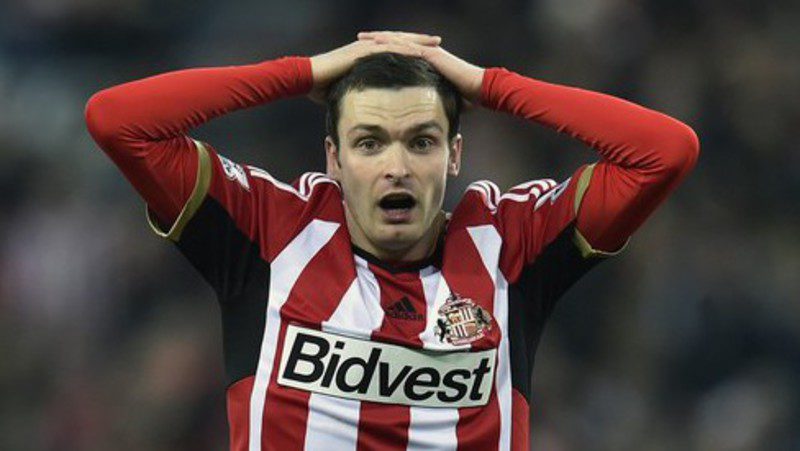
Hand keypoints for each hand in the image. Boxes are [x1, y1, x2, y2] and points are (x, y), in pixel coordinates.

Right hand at [308, 33, 441, 103]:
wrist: (307, 78)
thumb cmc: (323, 87)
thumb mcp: (348, 90)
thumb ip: (359, 95)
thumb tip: (365, 110)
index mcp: (367, 55)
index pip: (394, 50)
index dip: (411, 51)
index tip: (430, 55)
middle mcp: (369, 47)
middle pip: (400, 41)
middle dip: (420, 42)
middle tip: (440, 42)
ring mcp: (365, 46)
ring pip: (397, 41)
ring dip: (417, 42)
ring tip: (435, 43)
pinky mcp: (362, 50)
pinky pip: (387, 48)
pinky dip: (403, 49)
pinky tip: (418, 52)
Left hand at [357, 31, 484, 105]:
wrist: (480, 89)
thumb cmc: (465, 96)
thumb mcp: (440, 97)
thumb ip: (430, 101)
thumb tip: (423, 117)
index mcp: (425, 60)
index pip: (400, 51)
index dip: (383, 49)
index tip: (365, 51)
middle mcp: (426, 52)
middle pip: (397, 41)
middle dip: (377, 39)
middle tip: (358, 38)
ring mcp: (429, 51)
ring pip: (400, 40)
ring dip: (381, 38)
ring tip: (364, 38)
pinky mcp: (432, 54)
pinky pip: (409, 47)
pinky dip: (394, 44)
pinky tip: (380, 43)